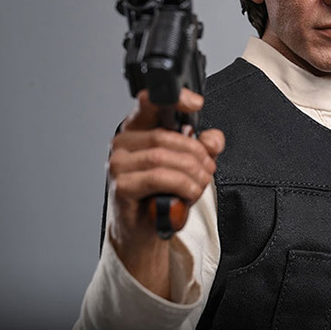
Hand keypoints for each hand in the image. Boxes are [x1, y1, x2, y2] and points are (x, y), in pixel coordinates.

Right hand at [107, 88, 224, 296]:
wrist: (144, 230)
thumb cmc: (162, 194)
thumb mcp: (190, 166)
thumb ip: (204, 148)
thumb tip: (212, 138)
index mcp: (138, 129)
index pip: (150, 102)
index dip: (174, 98)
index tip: (196, 103)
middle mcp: (123, 143)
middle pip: (165, 136)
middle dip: (195, 153)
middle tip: (208, 168)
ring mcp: (118, 165)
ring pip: (162, 156)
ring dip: (191, 171)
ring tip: (201, 183)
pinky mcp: (121, 186)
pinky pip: (157, 177)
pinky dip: (181, 185)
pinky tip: (190, 193)